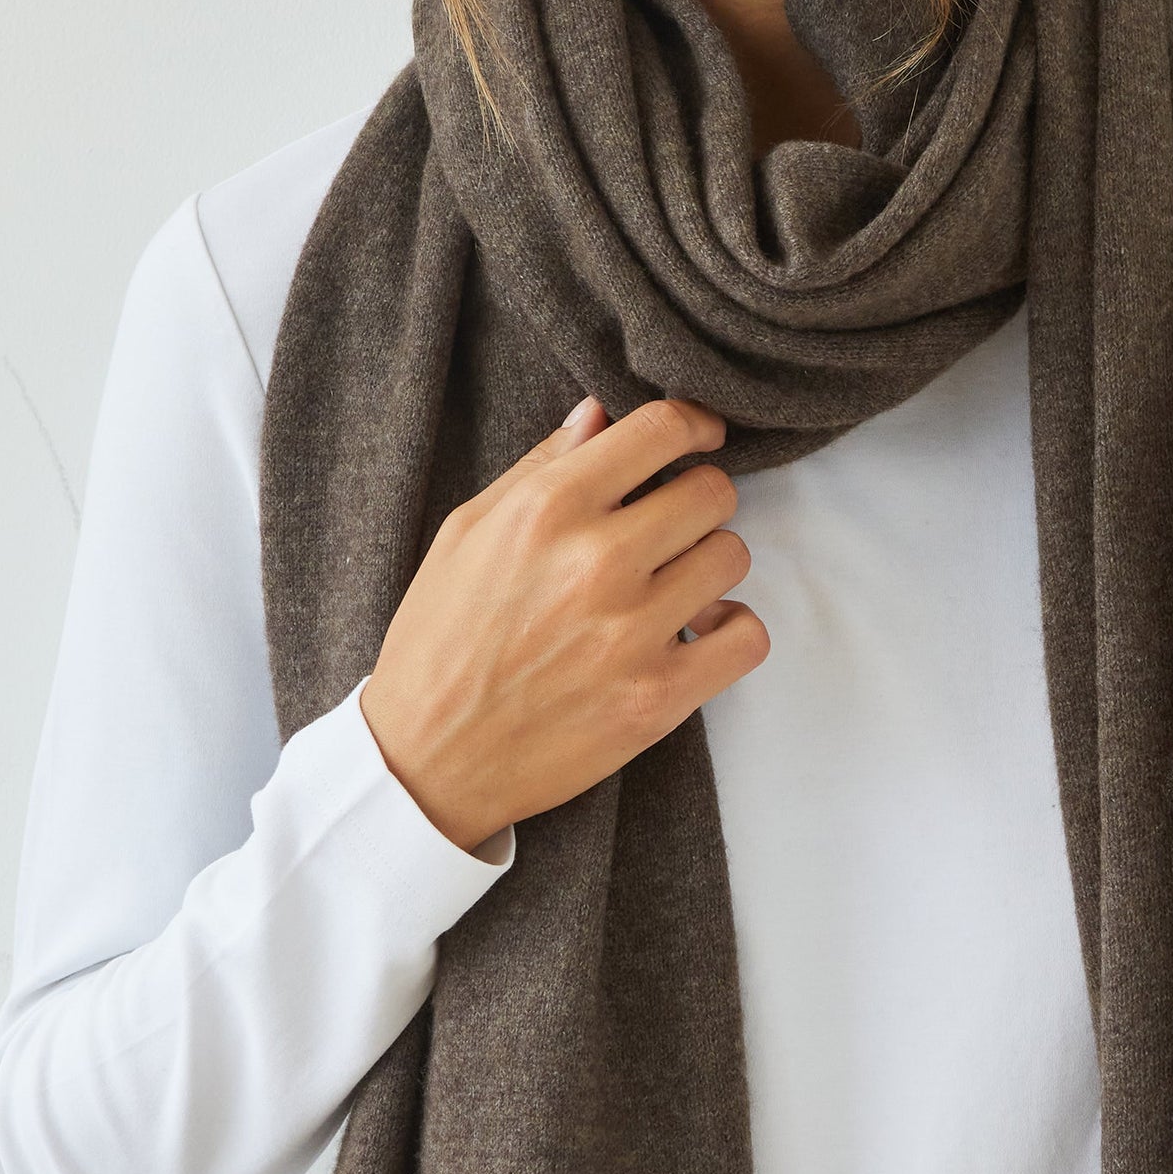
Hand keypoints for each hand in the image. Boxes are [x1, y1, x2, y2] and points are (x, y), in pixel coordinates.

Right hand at [359, 396, 766, 851]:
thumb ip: (540, 467)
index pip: (661, 429)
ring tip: (670, 586)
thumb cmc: (438, 641)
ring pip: (732, 557)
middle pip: (713, 492)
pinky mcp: (658, 698)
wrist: (425, 760)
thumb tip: (600, 413)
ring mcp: (633, 632)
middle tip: (669, 527)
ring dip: (708, 566)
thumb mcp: (466, 533)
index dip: (693, 425)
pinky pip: (747, 637)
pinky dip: (732, 631)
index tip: (698, 437)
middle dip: (697, 500)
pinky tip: (697, 633)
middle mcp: (597, 561)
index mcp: (547, 508)